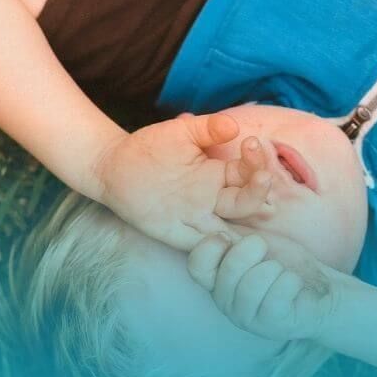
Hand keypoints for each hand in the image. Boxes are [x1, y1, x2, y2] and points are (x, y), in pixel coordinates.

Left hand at [94, 112, 274, 251]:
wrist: (114, 165)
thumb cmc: (150, 146)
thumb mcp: (181, 131)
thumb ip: (207, 127)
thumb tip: (233, 125)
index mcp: (218, 174)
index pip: (249, 173)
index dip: (256, 161)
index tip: (251, 142)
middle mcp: (212, 199)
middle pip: (247, 202)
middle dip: (258, 190)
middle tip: (262, 175)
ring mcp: (196, 219)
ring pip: (230, 230)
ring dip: (244, 227)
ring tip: (258, 212)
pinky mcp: (176, 234)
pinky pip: (201, 248)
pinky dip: (216, 250)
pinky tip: (227, 244)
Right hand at [186, 231, 342, 341]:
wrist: (320, 288)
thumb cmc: (285, 263)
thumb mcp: (255, 244)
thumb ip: (231, 237)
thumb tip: (209, 221)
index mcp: (218, 281)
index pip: (196, 267)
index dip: (211, 246)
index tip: (231, 237)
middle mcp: (227, 303)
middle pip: (228, 272)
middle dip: (252, 249)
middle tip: (264, 249)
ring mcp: (249, 318)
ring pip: (253, 285)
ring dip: (275, 269)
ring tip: (282, 272)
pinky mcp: (273, 325)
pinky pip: (277, 296)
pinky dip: (290, 281)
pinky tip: (293, 284)